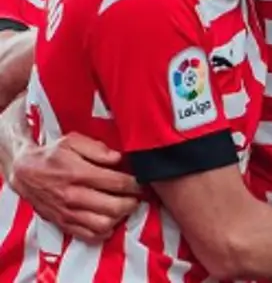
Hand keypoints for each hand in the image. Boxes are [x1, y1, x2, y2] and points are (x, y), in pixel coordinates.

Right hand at [10, 132, 140, 242]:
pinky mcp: (63, 223)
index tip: (141, 182)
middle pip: (114, 207)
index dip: (135, 184)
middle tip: (136, 196)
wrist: (24, 173)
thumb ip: (98, 149)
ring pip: (104, 225)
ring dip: (120, 218)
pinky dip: (104, 231)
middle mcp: (74, 196)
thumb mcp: (73, 141)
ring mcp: (68, 213)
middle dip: (132, 202)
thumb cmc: (52, 155)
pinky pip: (89, 236)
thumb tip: (118, 158)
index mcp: (78, 173)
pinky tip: (109, 220)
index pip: (117, 183)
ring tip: (123, 207)